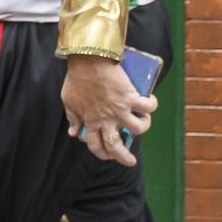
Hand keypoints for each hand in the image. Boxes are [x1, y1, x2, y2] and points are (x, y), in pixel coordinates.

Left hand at [61, 53, 156, 167]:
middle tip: (131, 161)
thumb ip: (73, 118)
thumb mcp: (69, 101)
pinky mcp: (131, 97)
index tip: (108, 156)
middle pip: (116, 146)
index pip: (95, 146)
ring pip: (138, 129)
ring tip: (143, 120)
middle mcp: (106, 119)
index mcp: (90, 121)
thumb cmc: (77, 79)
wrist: (88, 60)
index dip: (103, 154)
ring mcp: (120, 109)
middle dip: (124, 158)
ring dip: (143, 126)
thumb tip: (74, 133)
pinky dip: (152, 105)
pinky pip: (148, 107)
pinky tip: (149, 101)